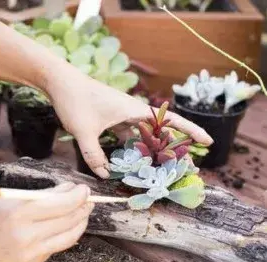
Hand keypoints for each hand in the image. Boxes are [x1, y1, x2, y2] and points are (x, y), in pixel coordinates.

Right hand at [0, 183, 92, 261]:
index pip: (62, 204)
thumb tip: (65, 190)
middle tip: (87, 199)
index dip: (77, 195)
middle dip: (83, 207)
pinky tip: (63, 227)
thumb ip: (37, 196)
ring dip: (79, 223)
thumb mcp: (5, 200)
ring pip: (68, 238)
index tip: (82, 188)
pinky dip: (62, 235)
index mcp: (19, 213)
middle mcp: (28, 235)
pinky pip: (54, 248)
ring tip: (83, 213)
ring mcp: (31, 254)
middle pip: (69, 220)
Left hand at [46, 73, 213, 177]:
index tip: (208, 142)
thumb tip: (104, 175)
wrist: (60, 81)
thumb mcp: (84, 132)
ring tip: (159, 168)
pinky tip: (129, 159)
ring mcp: (121, 113)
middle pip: (160, 131)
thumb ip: (94, 156)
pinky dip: (131, 146)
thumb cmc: (75, 101)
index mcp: (134, 110)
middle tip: (184, 168)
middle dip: (172, 149)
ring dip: (151, 149)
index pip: (171, 120)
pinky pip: (127, 133)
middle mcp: (132, 111)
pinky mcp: (111, 116)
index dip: (191, 131)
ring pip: (143, 134)